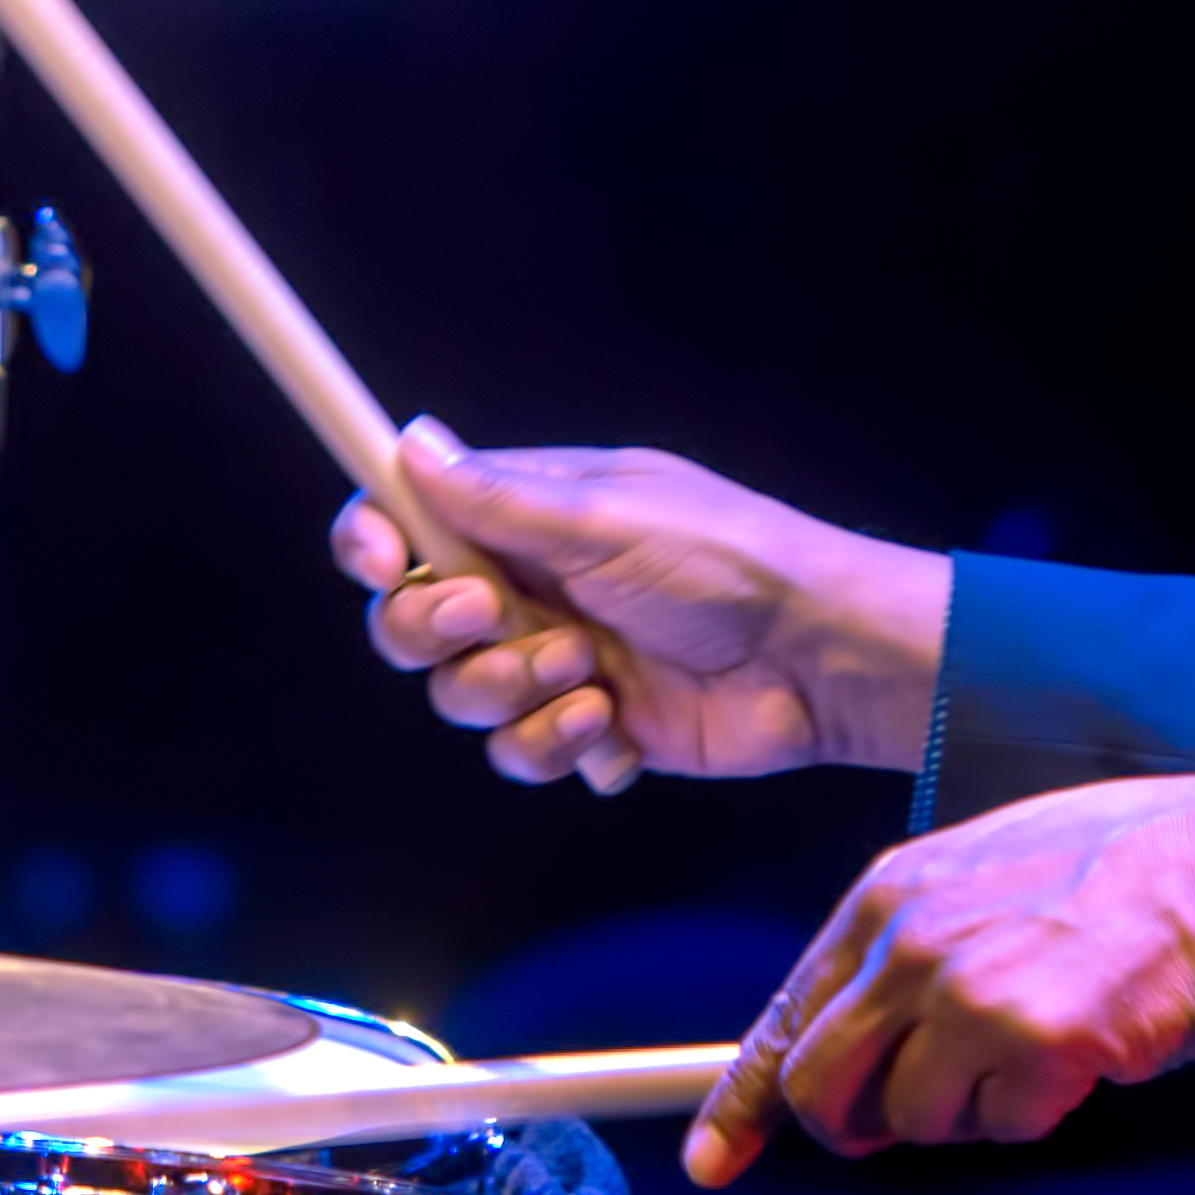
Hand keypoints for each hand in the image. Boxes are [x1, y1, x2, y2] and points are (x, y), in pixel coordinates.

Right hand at [329, 422, 949, 786]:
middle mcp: (529, 585)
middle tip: (489, 616)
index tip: (379, 559)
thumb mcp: (610, 520)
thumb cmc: (729, 561)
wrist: (820, 661)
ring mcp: (555, 659)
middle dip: (434, 628)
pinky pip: (521, 754)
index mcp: (528, 516)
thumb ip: (501, 500)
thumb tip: (410, 441)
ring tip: (590, 672)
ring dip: (511, 689)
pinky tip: (617, 726)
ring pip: (460, 695)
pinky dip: (559, 744)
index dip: (374, 541)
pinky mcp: (589, 728)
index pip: (410, 518)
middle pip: (410, 618)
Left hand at [680, 774, 1194, 1188]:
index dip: (741, 1101)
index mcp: (888, 895)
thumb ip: (910, 939)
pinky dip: (1033, 1114)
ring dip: (963, 1113)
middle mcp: (908, 943)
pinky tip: (1076, 1057)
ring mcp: (964, 996)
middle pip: (819, 1085)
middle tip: (899, 1127)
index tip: (713, 1159)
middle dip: (851, 1127)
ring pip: (909, 1119)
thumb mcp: (981, 869)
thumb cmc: (1121, 865)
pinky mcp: (1031, 1045)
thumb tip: (864, 1023)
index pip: (785, 1014)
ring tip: (1027, 1054)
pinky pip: (999, 1127)